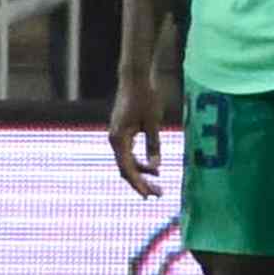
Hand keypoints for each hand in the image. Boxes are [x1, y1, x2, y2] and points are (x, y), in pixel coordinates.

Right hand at [108, 58, 177, 192]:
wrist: (134, 78)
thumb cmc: (145, 97)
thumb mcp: (153, 121)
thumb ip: (154, 144)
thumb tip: (156, 166)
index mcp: (119, 139)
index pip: (127, 169)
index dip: (138, 184)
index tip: (148, 196)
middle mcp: (114, 141)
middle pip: (126, 169)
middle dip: (141, 183)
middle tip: (157, 195)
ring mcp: (117, 137)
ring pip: (127, 163)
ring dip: (142, 174)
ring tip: (158, 185)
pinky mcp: (122, 133)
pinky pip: (129, 154)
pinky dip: (140, 162)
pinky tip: (154, 168)